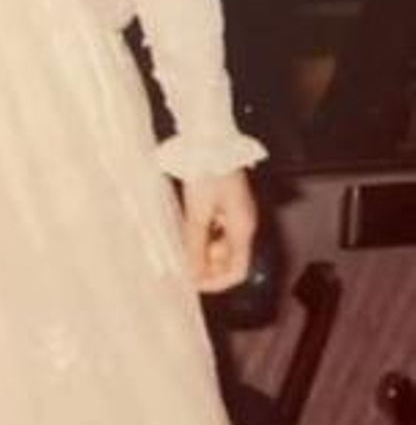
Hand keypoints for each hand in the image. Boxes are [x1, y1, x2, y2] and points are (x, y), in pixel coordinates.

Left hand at [182, 169, 256, 293]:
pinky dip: (201, 237)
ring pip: (220, 246)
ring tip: (180, 248)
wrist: (210, 140)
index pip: (237, 271)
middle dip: (206, 267)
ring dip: (202, 252)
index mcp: (243, 228)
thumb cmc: (207, 172)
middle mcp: (243, 224)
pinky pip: (215, 230)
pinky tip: (185, 233)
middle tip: (181, 264)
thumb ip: (195, 245)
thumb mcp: (198, 212)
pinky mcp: (225, 205)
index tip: (194, 283)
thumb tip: (191, 274)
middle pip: (229, 260)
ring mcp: (235, 214)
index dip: (216, 282)